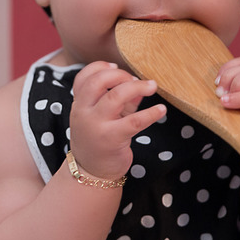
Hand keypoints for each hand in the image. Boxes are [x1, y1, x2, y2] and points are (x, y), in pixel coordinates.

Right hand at [68, 62, 166, 182]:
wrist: (92, 172)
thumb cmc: (98, 141)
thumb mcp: (104, 117)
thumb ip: (121, 101)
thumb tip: (140, 85)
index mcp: (79, 104)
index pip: (83, 77)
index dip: (100, 67)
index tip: (117, 67)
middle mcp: (84, 112)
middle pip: (98, 81)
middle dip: (121, 75)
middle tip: (136, 79)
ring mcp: (96, 125)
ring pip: (116, 96)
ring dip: (138, 87)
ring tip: (152, 87)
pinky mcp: (112, 138)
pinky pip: (134, 121)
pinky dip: (151, 113)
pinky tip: (161, 110)